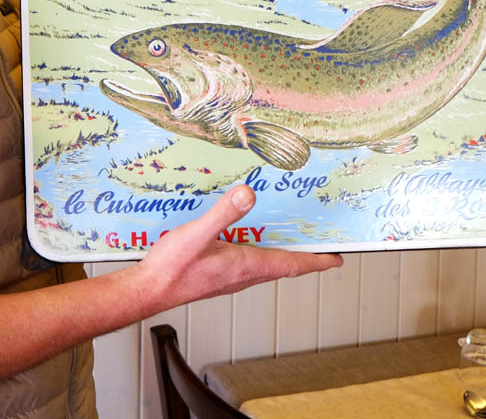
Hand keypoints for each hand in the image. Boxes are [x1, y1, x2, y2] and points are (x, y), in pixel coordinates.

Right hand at [133, 184, 341, 311]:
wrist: (148, 290)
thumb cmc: (171, 269)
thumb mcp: (197, 234)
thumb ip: (223, 214)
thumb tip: (248, 194)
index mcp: (245, 266)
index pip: (291, 264)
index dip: (317, 260)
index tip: (338, 258)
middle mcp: (242, 274)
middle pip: (284, 265)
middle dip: (305, 255)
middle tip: (323, 245)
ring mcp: (230, 276)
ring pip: (266, 264)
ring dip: (283, 253)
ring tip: (293, 237)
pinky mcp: (218, 273)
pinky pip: (248, 262)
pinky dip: (259, 251)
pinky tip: (247, 237)